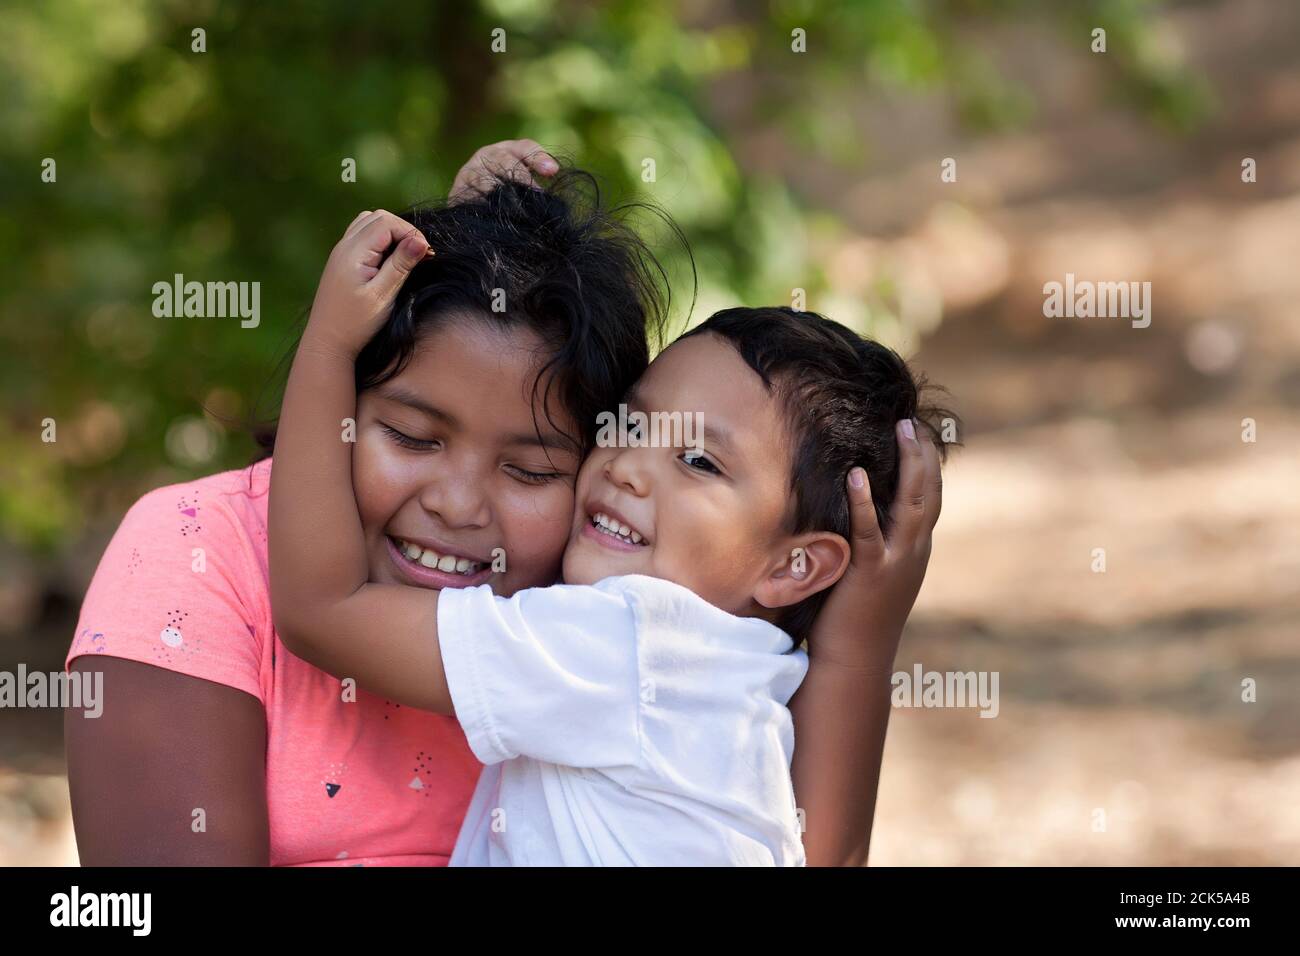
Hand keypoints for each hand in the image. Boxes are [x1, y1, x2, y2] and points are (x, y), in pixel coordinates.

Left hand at [303, 209, 429, 359]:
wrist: (327, 341)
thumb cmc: (355, 323)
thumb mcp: (382, 295)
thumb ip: (400, 265)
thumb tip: (420, 241)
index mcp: (353, 252)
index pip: (386, 222)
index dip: (411, 233)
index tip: (427, 255)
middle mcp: (344, 246)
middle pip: (378, 217)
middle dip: (403, 230)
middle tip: (419, 255)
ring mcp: (341, 252)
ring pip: (369, 223)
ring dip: (391, 233)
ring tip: (405, 256)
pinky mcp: (342, 261)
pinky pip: (362, 236)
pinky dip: (380, 240)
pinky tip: (389, 260)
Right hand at [449, 138, 558, 201]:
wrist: (466, 206)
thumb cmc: (503, 195)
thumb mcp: (522, 185)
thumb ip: (536, 185)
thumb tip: (551, 195)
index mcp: (507, 150)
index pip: (525, 147)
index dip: (539, 157)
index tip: (553, 171)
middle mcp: (486, 155)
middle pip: (505, 160)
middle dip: (522, 178)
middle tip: (537, 195)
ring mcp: (470, 171)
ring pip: (487, 179)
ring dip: (503, 193)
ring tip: (517, 208)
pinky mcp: (458, 190)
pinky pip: (471, 197)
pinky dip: (484, 205)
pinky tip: (495, 214)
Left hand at [808, 420, 943, 670]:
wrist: (854, 662)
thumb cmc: (855, 618)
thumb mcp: (875, 574)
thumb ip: (876, 544)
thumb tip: (861, 512)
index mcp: (916, 551)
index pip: (932, 498)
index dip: (929, 464)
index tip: (920, 430)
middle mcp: (915, 552)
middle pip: (930, 493)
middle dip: (924, 453)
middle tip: (912, 420)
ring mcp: (896, 562)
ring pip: (913, 505)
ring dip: (908, 465)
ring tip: (901, 431)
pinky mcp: (870, 572)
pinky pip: (869, 531)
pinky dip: (864, 502)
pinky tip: (856, 475)